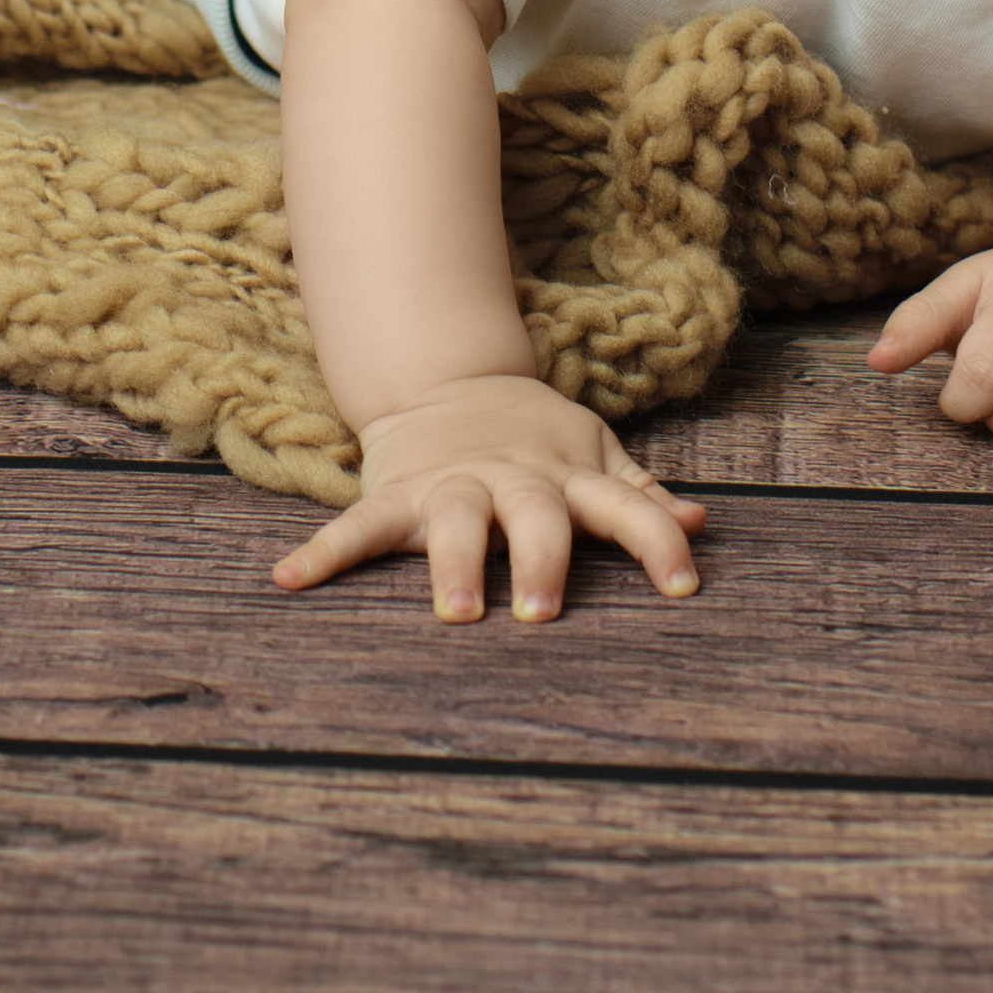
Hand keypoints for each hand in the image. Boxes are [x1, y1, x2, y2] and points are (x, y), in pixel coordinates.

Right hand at [271, 374, 707, 619]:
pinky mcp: (396, 493)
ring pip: (455, 522)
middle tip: (540, 612)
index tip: (684, 588)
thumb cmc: (534, 437)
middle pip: (535, 515)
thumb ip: (640, 492)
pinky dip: (324, 553)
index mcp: (567, 476)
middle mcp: (513, 480)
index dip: (657, 542)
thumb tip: (703, 520)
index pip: (624, 507)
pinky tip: (289, 580)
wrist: (446, 380)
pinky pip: (357, 526)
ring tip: (454, 611)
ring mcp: (452, 485)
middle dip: (540, 560)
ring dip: (454, 563)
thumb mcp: (592, 452)